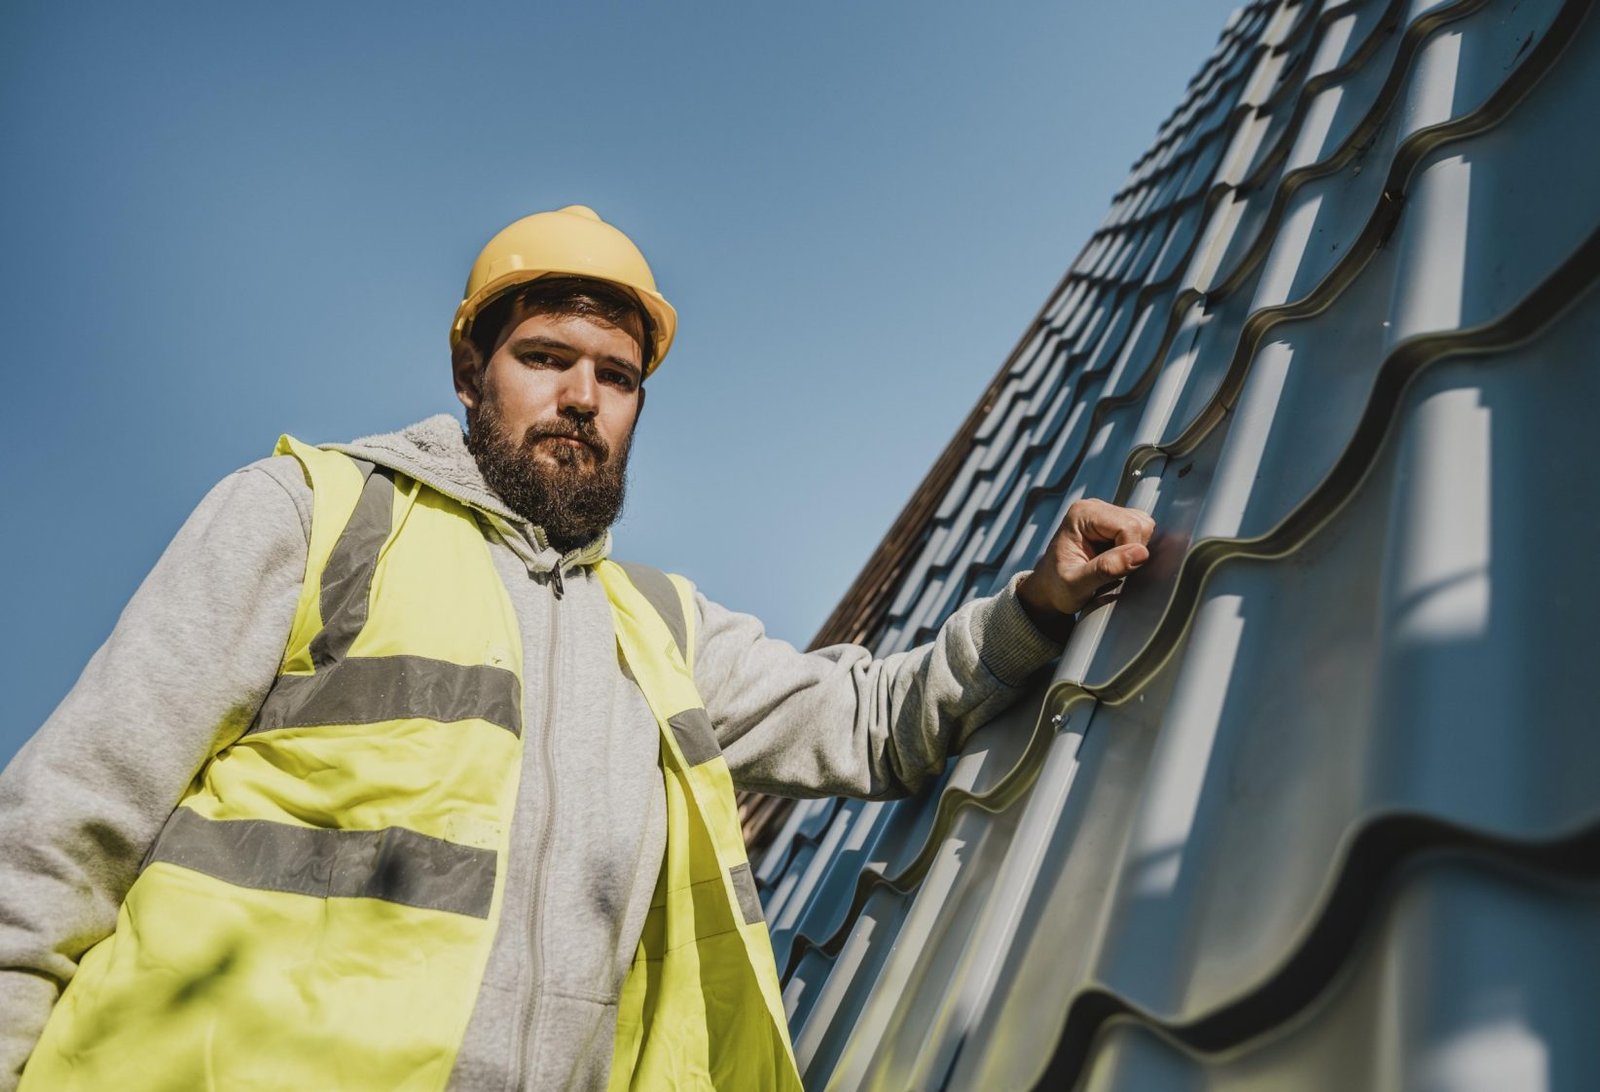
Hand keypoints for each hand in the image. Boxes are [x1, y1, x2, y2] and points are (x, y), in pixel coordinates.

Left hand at [1016, 498, 1156, 639]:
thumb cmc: (1057, 587)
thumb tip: (1140, 553)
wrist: (1049, 589)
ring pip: (1144, 527)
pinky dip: (1134, 550)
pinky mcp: (1114, 524)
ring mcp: (1106, 514)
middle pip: (1140, 523)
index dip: (1128, 552)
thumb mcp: (1076, 585)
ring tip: (1110, 564)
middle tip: (1110, 569)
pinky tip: (1114, 559)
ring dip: (1134, 550)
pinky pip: (1141, 533)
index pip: (1129, 526)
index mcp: (1082, 514)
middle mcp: (1095, 508)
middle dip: (1133, 551)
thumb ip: (1106, 569)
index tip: (1111, 571)